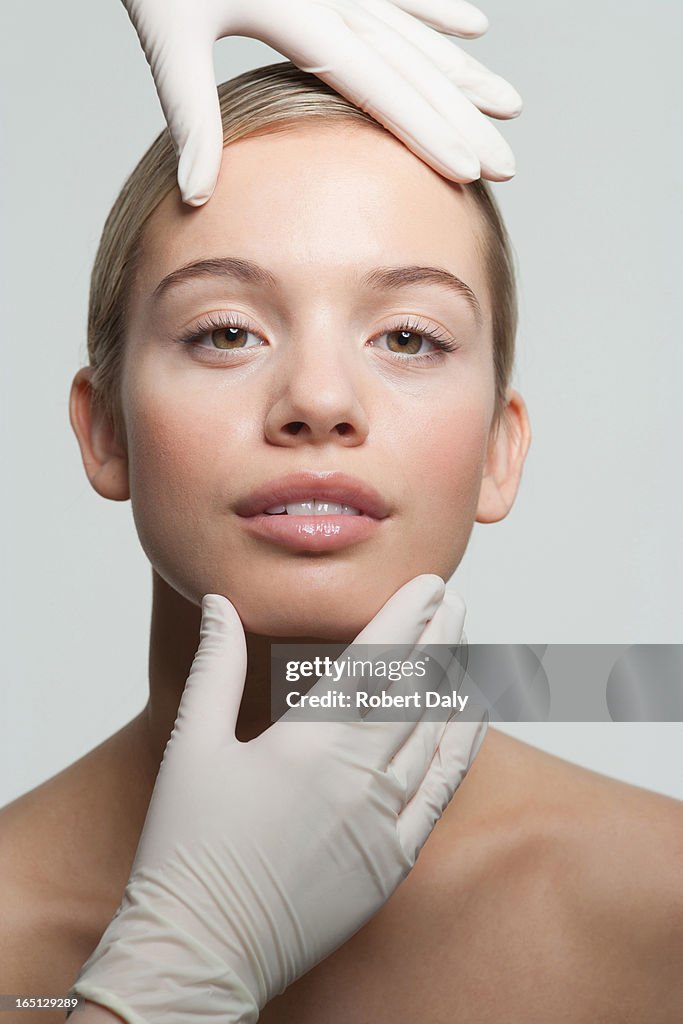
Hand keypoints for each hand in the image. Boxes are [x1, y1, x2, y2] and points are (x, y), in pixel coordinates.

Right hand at [68, 574, 486, 1021]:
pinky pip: (441, 792)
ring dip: (454, 682)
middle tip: (457, 600)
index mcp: (308, 741)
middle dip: (440, 637)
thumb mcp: (194, 745)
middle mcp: (356, 776)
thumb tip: (220, 603)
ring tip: (465, 643)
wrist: (201, 949)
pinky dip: (461, 748)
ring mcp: (381, 820)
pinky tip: (471, 719)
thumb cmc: (188, 847)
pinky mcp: (392, 861)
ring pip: (434, 733)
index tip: (429, 584)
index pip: (375, 660)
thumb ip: (217, 666)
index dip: (407, 617)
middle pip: (415, 690)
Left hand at [120, 0, 521, 204]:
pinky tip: (473, 25)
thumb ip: (190, 115)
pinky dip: (434, 9)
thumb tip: (196, 197)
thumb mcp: (168, 36)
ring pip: (417, 29)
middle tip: (508, 162)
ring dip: (464, 71)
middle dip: (464, 118)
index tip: (469, 169)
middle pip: (413, 64)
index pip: (377, 85)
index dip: (426, 131)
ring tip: (510, 103)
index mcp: (298, 13)